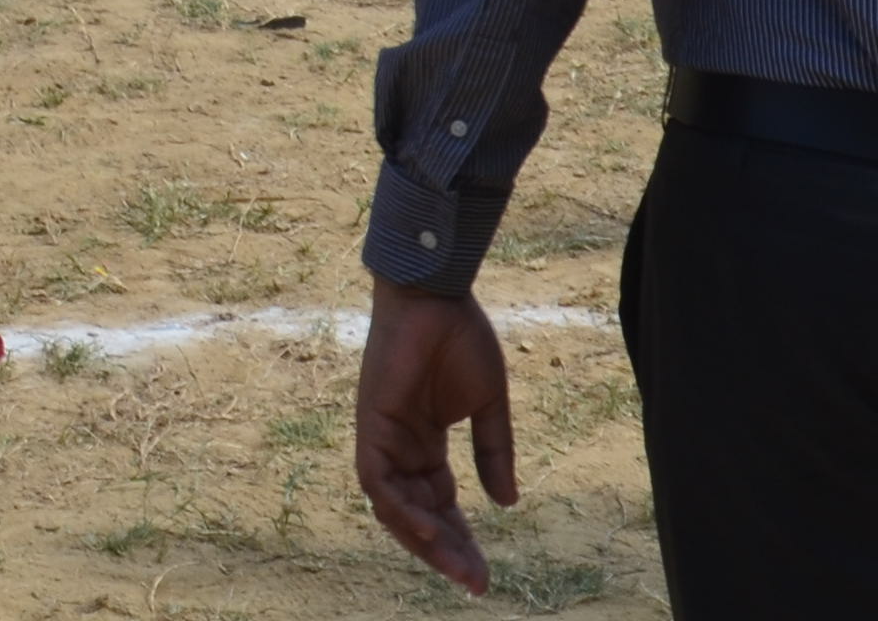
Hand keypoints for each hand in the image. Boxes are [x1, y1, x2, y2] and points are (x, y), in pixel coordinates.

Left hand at [355, 280, 518, 593]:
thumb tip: (507, 504)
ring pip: (394, 508)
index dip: (462, 540)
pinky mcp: (370, 425)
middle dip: (446, 552)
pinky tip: (429, 529)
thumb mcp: (488, 404)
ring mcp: (382, 438)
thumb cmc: (460, 337)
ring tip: (458, 567)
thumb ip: (494, 452)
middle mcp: (400, 448)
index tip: (485, 573)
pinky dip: (400, 507)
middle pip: (419, 516)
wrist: (436, 294)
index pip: (442, 505)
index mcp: (426, 444)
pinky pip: (378, 480)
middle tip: (476, 583)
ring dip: (425, 540)